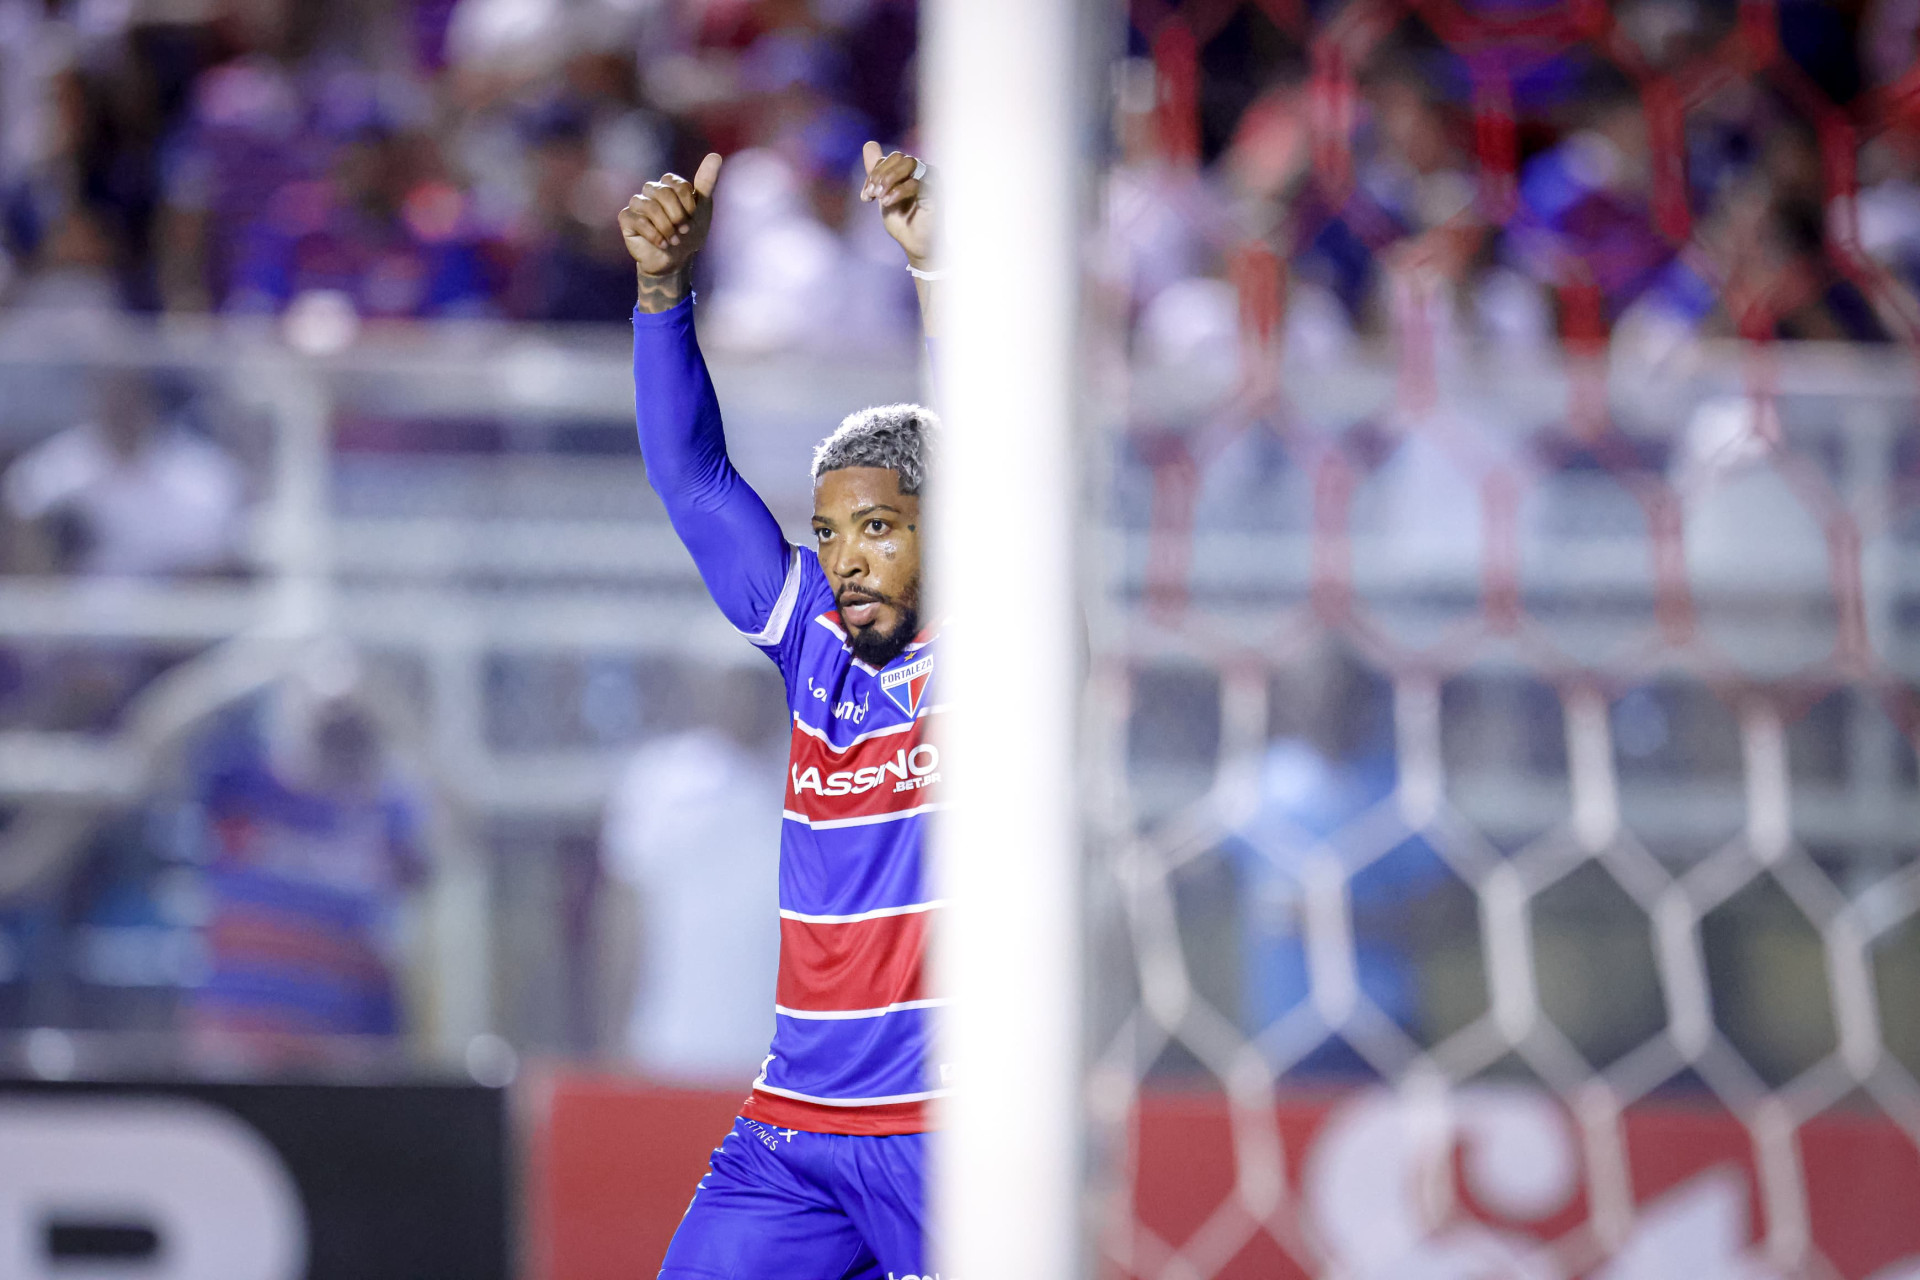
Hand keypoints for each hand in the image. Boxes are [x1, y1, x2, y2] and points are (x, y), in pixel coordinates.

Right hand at [620, 153, 722, 306]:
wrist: (675, 260)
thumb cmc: (689, 233)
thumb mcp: (702, 209)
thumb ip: (707, 182)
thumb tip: (716, 155)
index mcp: (669, 185)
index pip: (677, 184)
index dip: (687, 204)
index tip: (693, 219)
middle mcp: (651, 190)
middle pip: (662, 192)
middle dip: (677, 215)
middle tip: (683, 231)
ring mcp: (637, 203)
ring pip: (649, 207)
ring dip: (666, 227)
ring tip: (674, 240)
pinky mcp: (626, 219)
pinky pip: (637, 220)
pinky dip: (653, 234)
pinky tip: (662, 243)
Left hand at [861, 141, 933, 267]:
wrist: (915, 245)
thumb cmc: (903, 220)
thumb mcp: (883, 193)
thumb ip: (876, 171)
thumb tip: (869, 143)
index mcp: (912, 171)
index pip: (891, 158)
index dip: (874, 173)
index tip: (865, 196)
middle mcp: (924, 171)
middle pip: (899, 157)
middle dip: (880, 174)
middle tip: (871, 194)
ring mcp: (932, 180)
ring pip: (909, 163)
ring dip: (888, 178)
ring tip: (879, 197)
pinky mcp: (936, 193)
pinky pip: (916, 182)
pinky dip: (898, 190)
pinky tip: (887, 202)